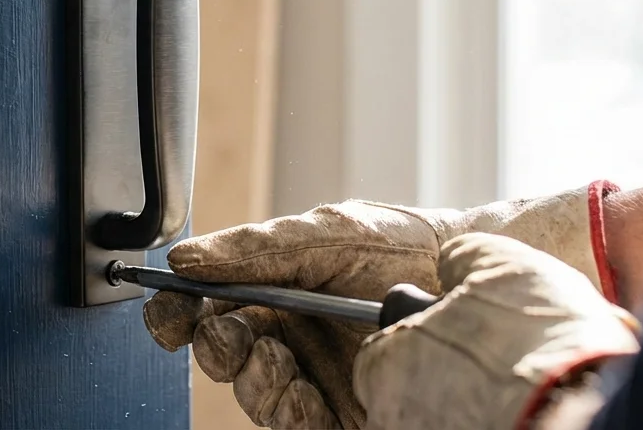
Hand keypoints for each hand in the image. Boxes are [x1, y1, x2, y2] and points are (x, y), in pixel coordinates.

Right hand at [141, 183, 618, 428]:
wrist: (476, 278)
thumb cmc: (405, 243)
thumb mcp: (332, 231)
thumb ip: (260, 246)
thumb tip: (188, 256)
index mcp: (273, 285)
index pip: (208, 302)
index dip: (179, 310)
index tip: (166, 314)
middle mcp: (288, 331)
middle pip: (224, 352)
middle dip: (216, 348)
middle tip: (227, 336)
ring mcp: (315, 372)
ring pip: (256, 393)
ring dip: (252, 383)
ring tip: (275, 365)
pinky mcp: (345, 410)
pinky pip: (299, 424)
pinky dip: (290, 415)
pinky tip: (301, 399)